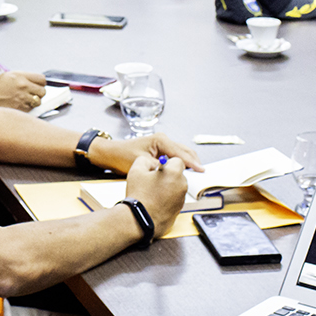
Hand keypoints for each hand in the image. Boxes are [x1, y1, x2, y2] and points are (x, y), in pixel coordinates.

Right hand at [0, 71, 48, 110]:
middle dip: (38, 93)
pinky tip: (18, 105)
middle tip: (32, 93)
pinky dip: (27, 108)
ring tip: (24, 100)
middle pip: (42, 91)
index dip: (40, 83)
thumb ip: (22, 78)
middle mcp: (23, 86)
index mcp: (20, 76)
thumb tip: (33, 82)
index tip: (38, 85)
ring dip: (34, 102)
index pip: (41, 79)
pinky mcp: (19, 109)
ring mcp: (22, 98)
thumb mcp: (7, 76)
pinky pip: (30, 109)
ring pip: (38, 102)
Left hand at [89, 131, 203, 173]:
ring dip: (189, 163)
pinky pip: (175, 156)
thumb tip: (173, 172)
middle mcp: (163, 140)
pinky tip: (185, 172)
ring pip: (181, 153)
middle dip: (194, 162)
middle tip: (203, 175)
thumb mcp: (143, 163)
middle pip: (184, 151)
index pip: (180, 153)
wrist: (112, 154)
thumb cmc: (123, 157)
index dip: (192, 163)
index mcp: (160, 140)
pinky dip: (181, 163)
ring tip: (197, 175)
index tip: (201, 172)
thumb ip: (160, 167)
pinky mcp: (160, 150)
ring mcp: (162, 144)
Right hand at [121, 154, 187, 239]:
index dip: (167, 162)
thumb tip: (150, 162)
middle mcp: (182, 186)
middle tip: (153, 180)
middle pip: (178, 174)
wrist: (139, 220)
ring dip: (168, 187)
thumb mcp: (136, 170)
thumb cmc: (139, 197)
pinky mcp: (179, 210)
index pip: (178, 160)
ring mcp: (182, 199)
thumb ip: (145, 160)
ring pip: (177, 187)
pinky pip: (175, 199)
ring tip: (153, 192)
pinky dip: (168, 198)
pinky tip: (155, 201)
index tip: (159, 166)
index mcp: (174, 173)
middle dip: (168, 175)